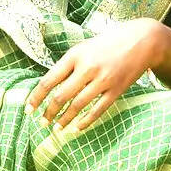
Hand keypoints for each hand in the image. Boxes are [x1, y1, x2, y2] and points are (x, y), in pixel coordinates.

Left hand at [25, 18, 163, 131]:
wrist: (142, 41)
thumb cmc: (107, 44)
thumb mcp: (83, 48)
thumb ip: (68, 66)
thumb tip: (49, 88)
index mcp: (75, 55)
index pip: (49, 80)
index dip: (36, 97)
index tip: (28, 109)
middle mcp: (87, 68)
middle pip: (62, 96)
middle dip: (49, 112)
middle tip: (42, 122)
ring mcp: (103, 80)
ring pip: (78, 106)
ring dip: (65, 120)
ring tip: (56, 129)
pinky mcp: (117, 90)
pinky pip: (98, 110)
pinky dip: (85, 121)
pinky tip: (76, 128)